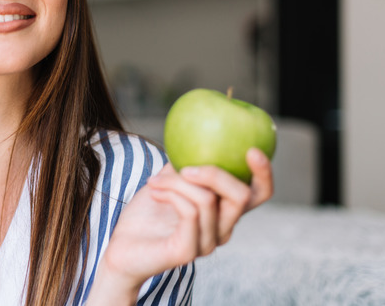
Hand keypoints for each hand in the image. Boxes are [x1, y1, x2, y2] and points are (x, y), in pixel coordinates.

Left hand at [87, 148, 272, 304]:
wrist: (121, 248)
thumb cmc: (146, 214)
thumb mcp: (167, 180)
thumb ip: (184, 161)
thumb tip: (195, 133)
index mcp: (223, 212)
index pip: (259, 194)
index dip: (264, 173)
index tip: (252, 150)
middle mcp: (222, 230)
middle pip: (242, 197)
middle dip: (215, 173)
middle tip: (184, 166)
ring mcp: (207, 243)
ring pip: (208, 200)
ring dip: (177, 182)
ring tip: (154, 180)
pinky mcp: (188, 251)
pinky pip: (189, 212)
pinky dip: (171, 193)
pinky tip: (153, 190)